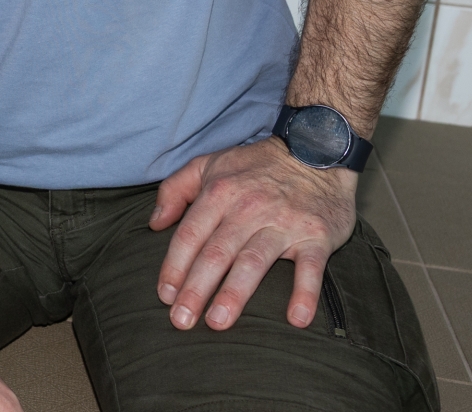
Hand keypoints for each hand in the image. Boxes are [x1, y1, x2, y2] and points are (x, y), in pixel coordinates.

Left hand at [151, 137, 356, 331]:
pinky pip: (311, 267)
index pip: (190, 235)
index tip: (164, 296)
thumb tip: (154, 223)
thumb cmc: (256, 165)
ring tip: (218, 322)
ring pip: (254, 262)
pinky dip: (305, 293)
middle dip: (196, 289)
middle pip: (216, 254)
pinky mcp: (316, 235)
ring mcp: (283, 223)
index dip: (174, 267)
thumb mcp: (209, 164)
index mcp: (219, 192)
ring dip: (235, 294)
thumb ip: (175, 190)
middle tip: (181, 321)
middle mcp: (249, 208)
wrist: (316, 150)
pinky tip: (296, 319)